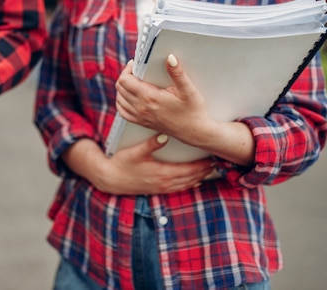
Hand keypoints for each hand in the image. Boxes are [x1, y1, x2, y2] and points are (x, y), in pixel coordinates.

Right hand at [95, 134, 214, 194]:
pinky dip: (189, 185)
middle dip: (204, 171)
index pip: (188, 170)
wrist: (110, 179)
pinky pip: (179, 189)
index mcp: (162, 173)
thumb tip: (164, 135)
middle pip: (191, 178)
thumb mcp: (134, 151)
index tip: (211, 158)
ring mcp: (161, 188)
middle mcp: (164, 183)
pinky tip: (194, 182)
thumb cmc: (121, 163)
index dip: (201, 165)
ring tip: (209, 171)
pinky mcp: (157, 190)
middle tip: (215, 163)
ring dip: (199, 178)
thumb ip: (150, 144)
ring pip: (186, 185)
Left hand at [115, 55, 254, 165]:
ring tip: (133, 81)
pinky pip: (123, 112)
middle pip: (120, 88)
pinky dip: (122, 102)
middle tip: (135, 70)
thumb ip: (177, 73)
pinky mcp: (141, 123)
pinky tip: (128, 97)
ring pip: (119, 99)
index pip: (125, 80)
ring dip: (123, 88)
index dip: (127, 69)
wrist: (194, 131)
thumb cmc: (193, 111)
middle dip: (125, 76)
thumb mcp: (188, 89)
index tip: (136, 64)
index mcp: (149, 98)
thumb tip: (170, 58)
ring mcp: (140, 117)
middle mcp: (141, 108)